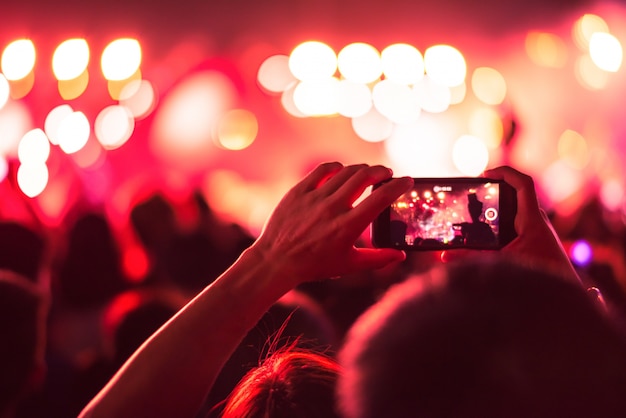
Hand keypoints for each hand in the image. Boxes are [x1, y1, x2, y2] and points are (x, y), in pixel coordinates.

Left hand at [251, 162, 412, 283]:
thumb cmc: (314, 266)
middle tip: (387, 174)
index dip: (399, 185)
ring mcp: (314, 197)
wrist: (276, 261)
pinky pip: (322, 170)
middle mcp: (333, 208)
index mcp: (348, 226)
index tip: (408, 180)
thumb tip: (401, 256)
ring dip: (362, 168)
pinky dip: (337, 167)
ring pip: (345, 171)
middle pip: (365, 176)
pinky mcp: (298, 191)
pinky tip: (342, 170)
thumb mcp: (349, 265)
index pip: (382, 198)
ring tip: (368, 172)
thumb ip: (378, 259)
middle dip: (381, 171)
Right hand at [442, 166, 579, 283]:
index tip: (485, 174)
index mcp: (532, 220)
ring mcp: (537, 230)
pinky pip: (518, 222)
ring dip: (499, 206)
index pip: (523, 184)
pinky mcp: (535, 241)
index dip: (504, 172)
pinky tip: (489, 231)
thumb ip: (472, 259)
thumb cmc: (538, 280)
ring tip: (478, 208)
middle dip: (496, 189)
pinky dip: (502, 221)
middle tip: (475, 191)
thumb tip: (444, 256)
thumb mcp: (501, 265)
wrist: (563, 300)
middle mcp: (537, 221)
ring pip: (516, 209)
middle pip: (516, 194)